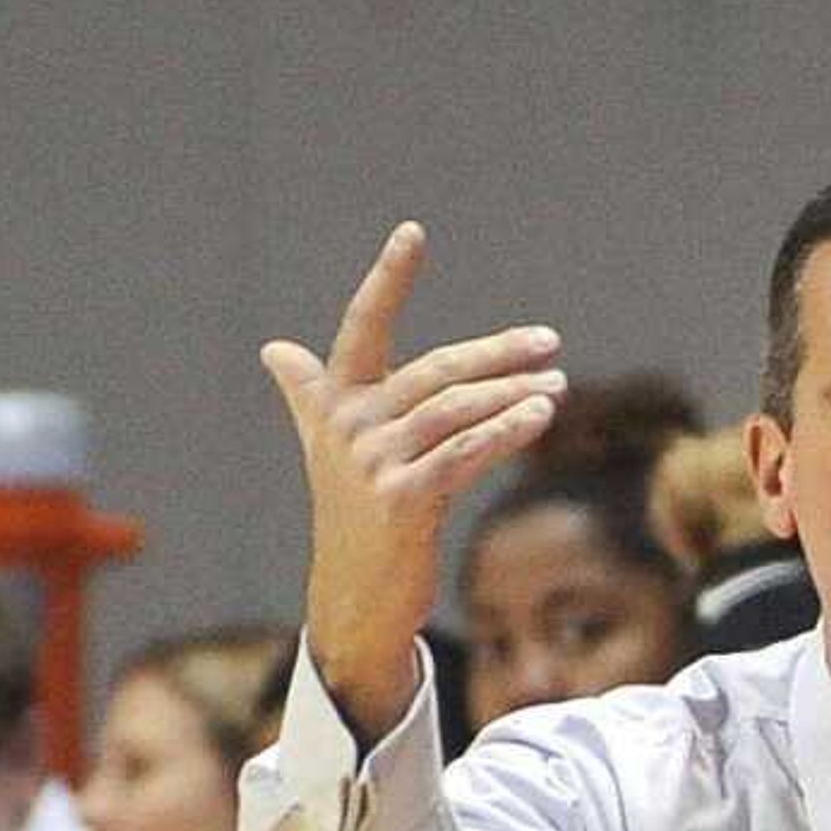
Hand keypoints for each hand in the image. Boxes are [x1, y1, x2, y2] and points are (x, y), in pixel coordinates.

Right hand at [261, 222, 567, 727]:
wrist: (354, 599)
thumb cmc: (353, 518)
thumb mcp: (327, 451)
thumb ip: (308, 396)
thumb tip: (274, 351)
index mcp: (335, 403)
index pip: (364, 326)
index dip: (388, 279)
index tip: (412, 232)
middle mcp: (350, 426)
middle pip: (434, 371)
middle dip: (495, 353)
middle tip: (547, 340)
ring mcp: (374, 464)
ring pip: (456, 411)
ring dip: (513, 395)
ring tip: (557, 381)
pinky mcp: (403, 500)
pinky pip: (465, 454)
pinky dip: (505, 431)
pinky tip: (538, 416)